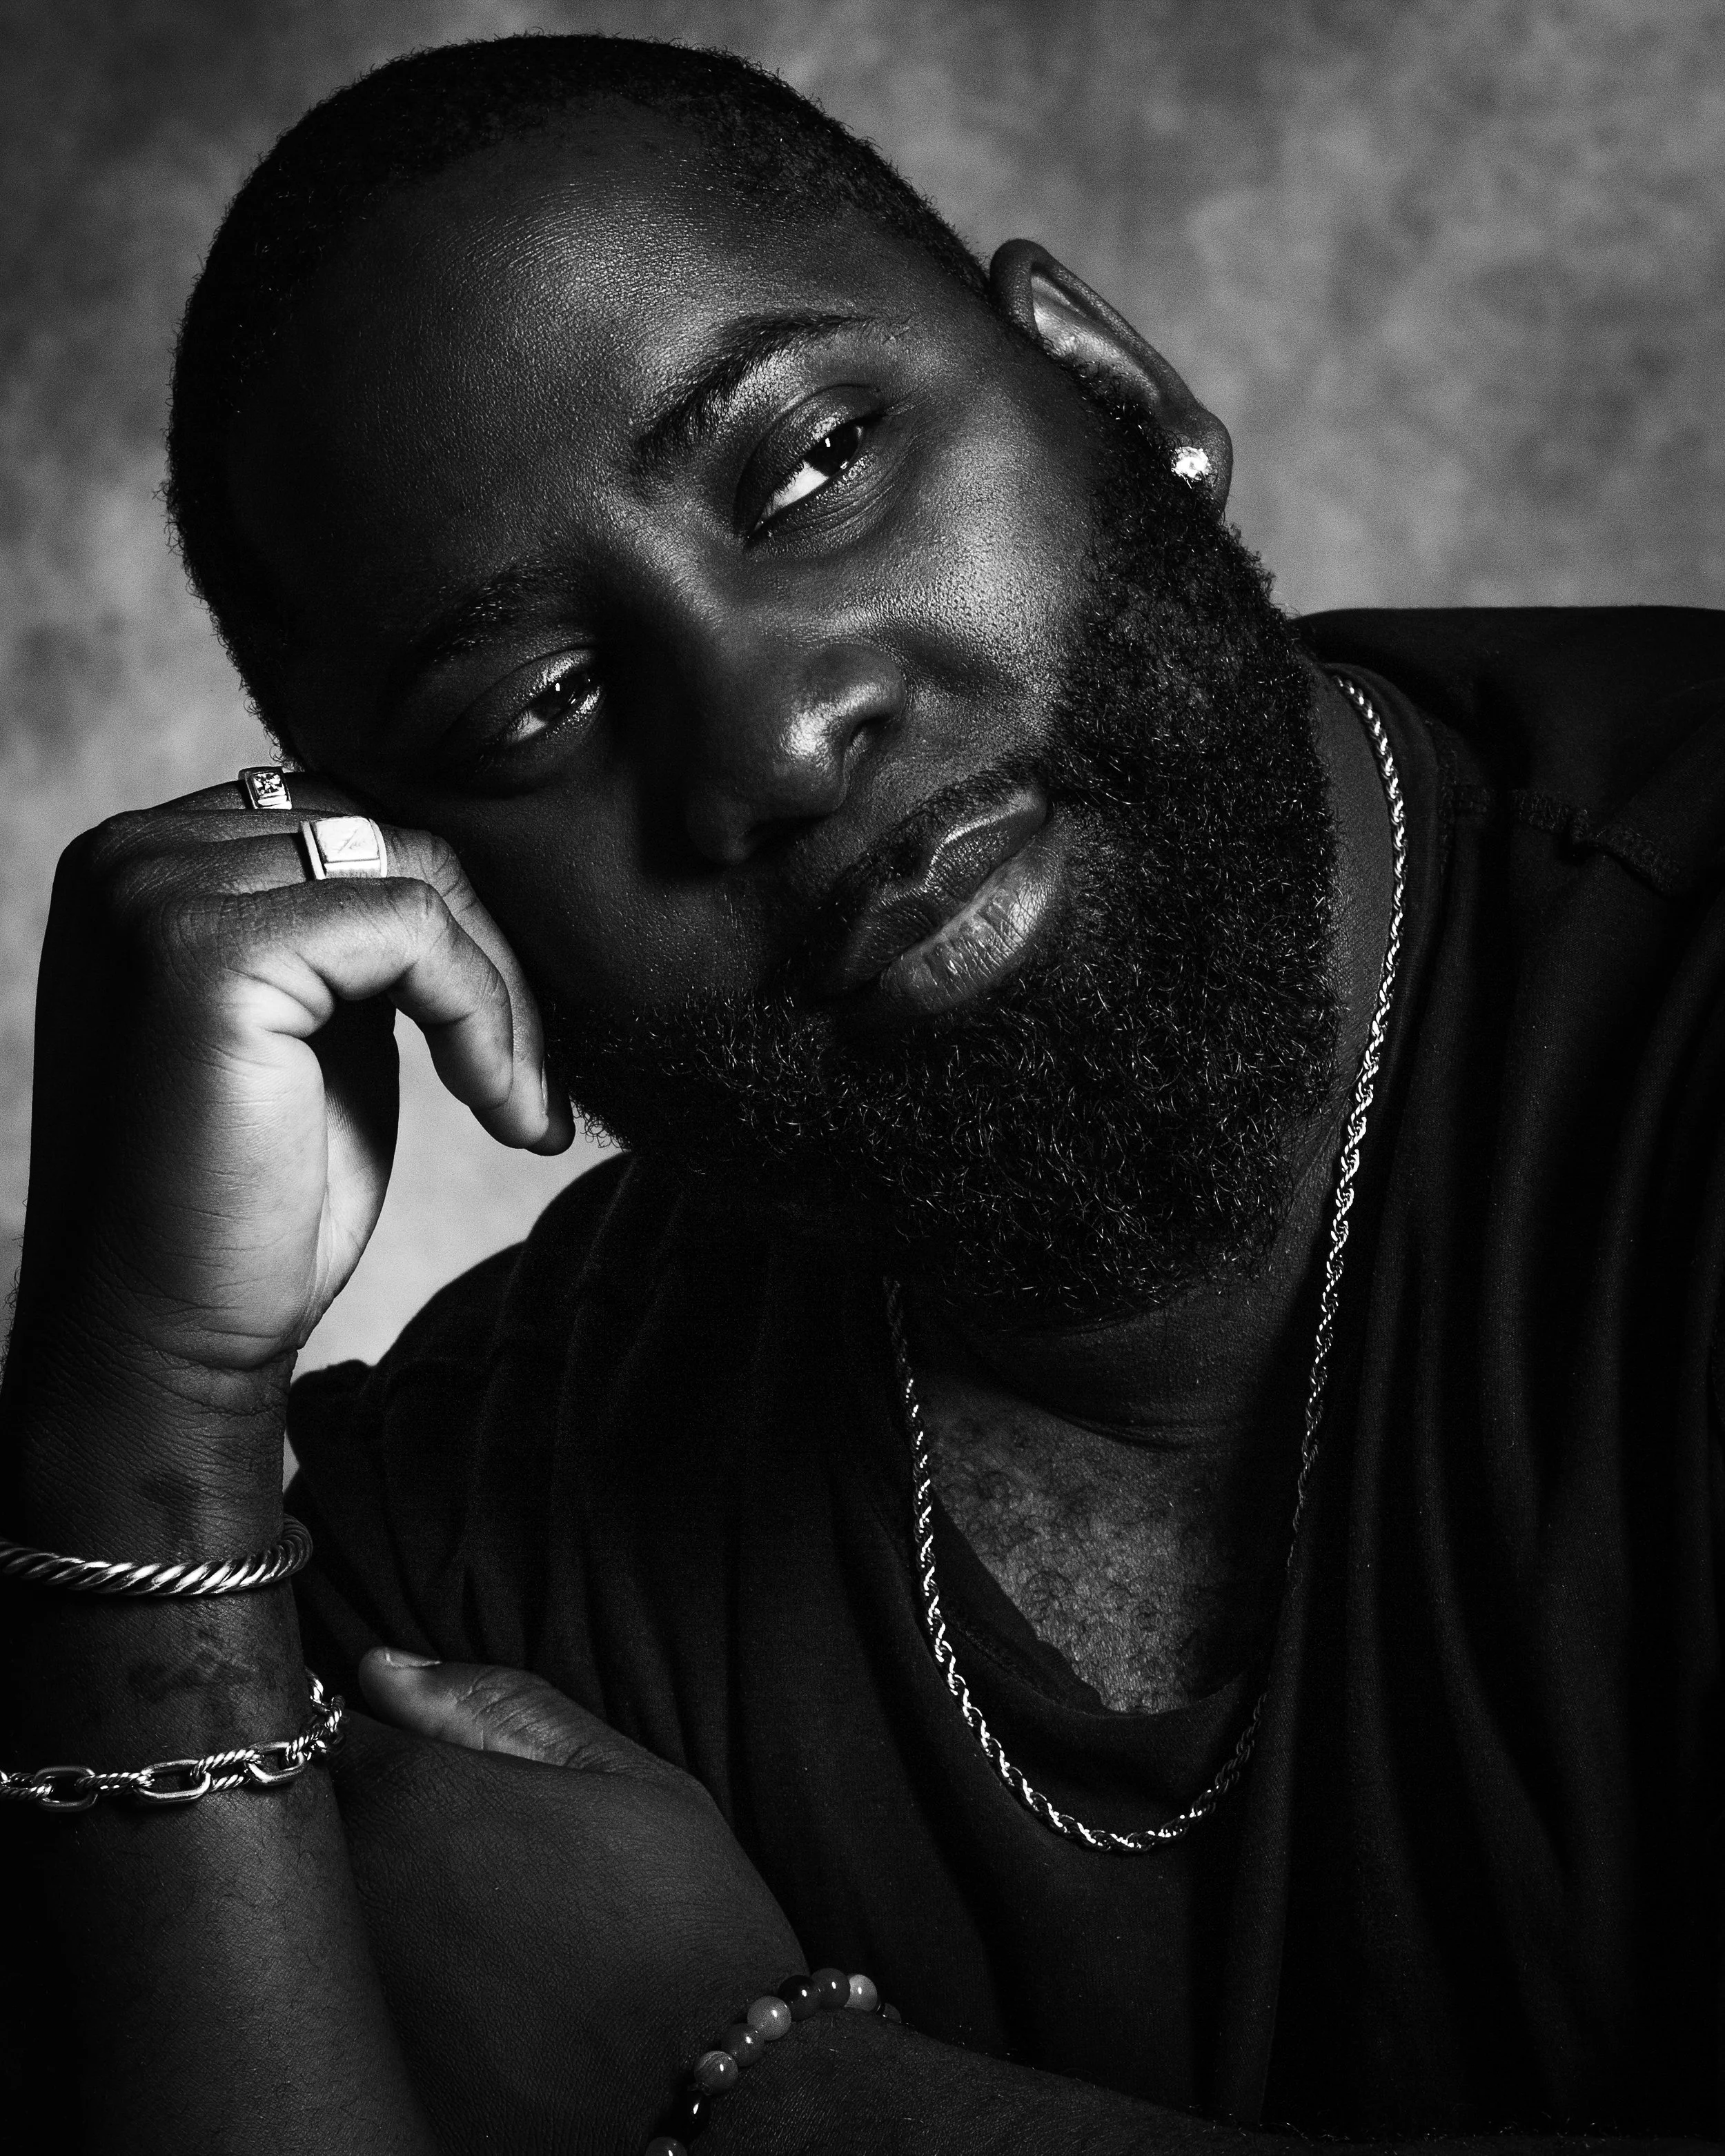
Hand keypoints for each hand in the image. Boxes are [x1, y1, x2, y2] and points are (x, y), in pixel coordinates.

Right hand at [9, 777, 570, 1533]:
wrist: (168, 1331)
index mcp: (151, 860)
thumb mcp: (318, 1025)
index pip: (355, 819)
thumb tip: (483, 870)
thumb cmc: (250, 1197)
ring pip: (419, 877)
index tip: (512, 1037)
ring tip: (520, 1103)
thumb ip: (356, 929)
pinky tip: (499, 1108)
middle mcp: (135, 852)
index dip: (459, 921)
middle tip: (532, 1080)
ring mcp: (160, 893)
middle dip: (493, 956)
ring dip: (502, 997)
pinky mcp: (210, 949)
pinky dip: (484, 1017)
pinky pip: (416, 930)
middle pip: (393, 834)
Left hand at [345, 1651, 804, 2148]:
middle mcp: (358, 1893)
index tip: (410, 1764)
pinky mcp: (367, 2078)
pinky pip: (345, 2018)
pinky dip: (382, 2001)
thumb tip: (383, 1669)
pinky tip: (464, 2005)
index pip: (321, 1733)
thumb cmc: (680, 1916)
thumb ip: (494, 1708)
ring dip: (368, 1912)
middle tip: (454, 1856)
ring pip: (318, 1925)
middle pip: (306, 1831)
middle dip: (358, 1825)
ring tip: (467, 1932)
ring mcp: (350, 1997)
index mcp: (415, 1797)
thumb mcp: (620, 1775)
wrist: (714, 2085)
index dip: (362, 1741)